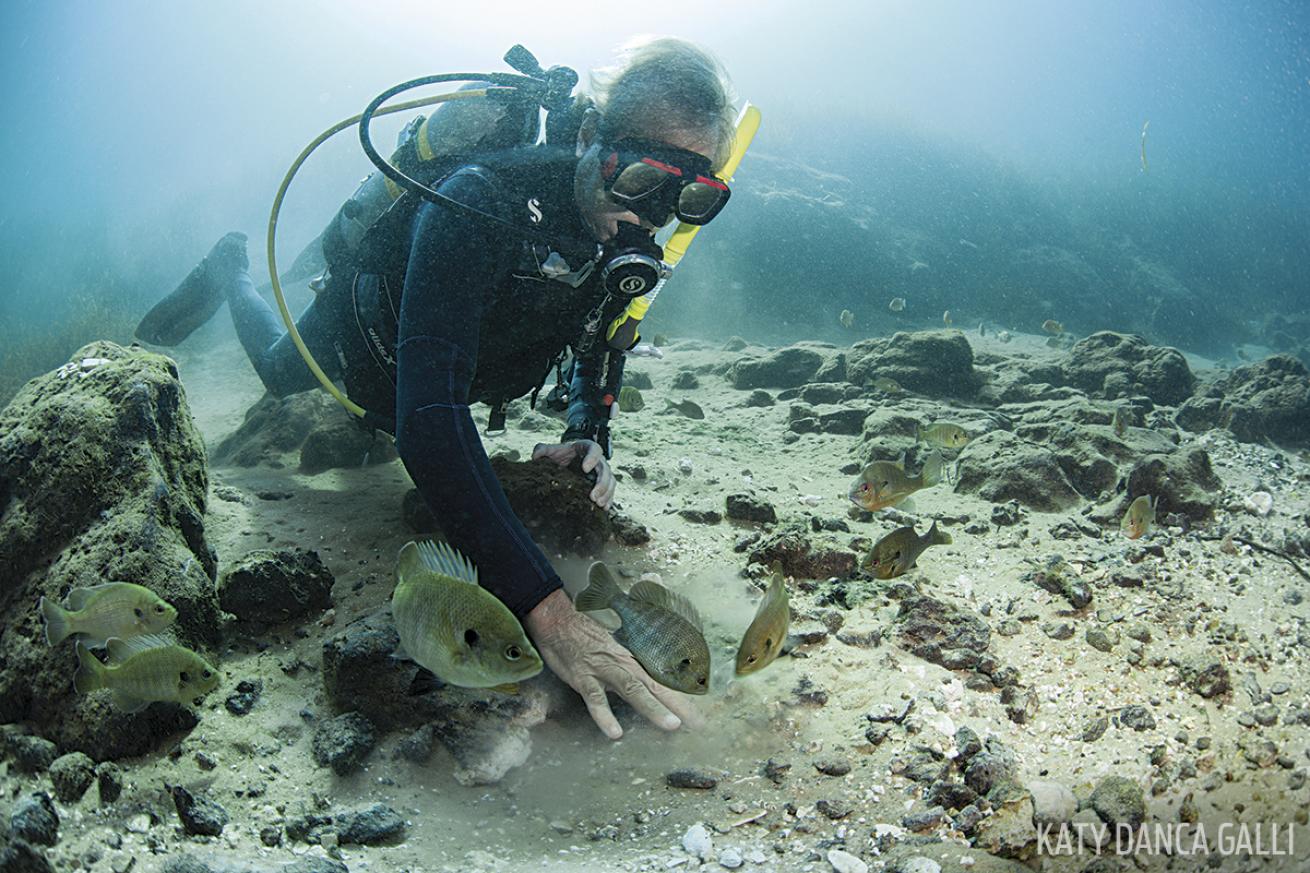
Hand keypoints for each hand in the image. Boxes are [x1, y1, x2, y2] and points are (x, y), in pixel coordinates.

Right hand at [524, 589, 699, 739]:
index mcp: (632, 660)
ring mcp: (604, 671)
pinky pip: (596, 700)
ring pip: (633, 690)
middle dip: (679, 706)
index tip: (699, 717)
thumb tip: (644, 682)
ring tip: (671, 725)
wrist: (559, 622)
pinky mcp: (584, 678)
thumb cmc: (586, 638)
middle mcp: (624, 664)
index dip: (681, 700)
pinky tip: (615, 733)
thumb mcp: (614, 650)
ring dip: (653, 708)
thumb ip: (629, 666)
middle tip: (699, 724)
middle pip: (656, 687)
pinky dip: (605, 716)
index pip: (662, 682)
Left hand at [531, 439, 614, 509]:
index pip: (594, 449)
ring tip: (598, 504)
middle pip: (605, 469)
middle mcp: (598, 459)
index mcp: (587, 447)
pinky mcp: (603, 483)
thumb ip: (542, 450)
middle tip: (593, 496)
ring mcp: (602, 471)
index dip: (592, 458)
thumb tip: (536, 456)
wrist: (567, 461)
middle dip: (601, 484)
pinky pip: (610, 491)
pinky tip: (604, 509)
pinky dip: (609, 499)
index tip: (585, 468)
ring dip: (606, 493)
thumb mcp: (551, 450)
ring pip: (610, 481)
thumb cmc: (560, 454)